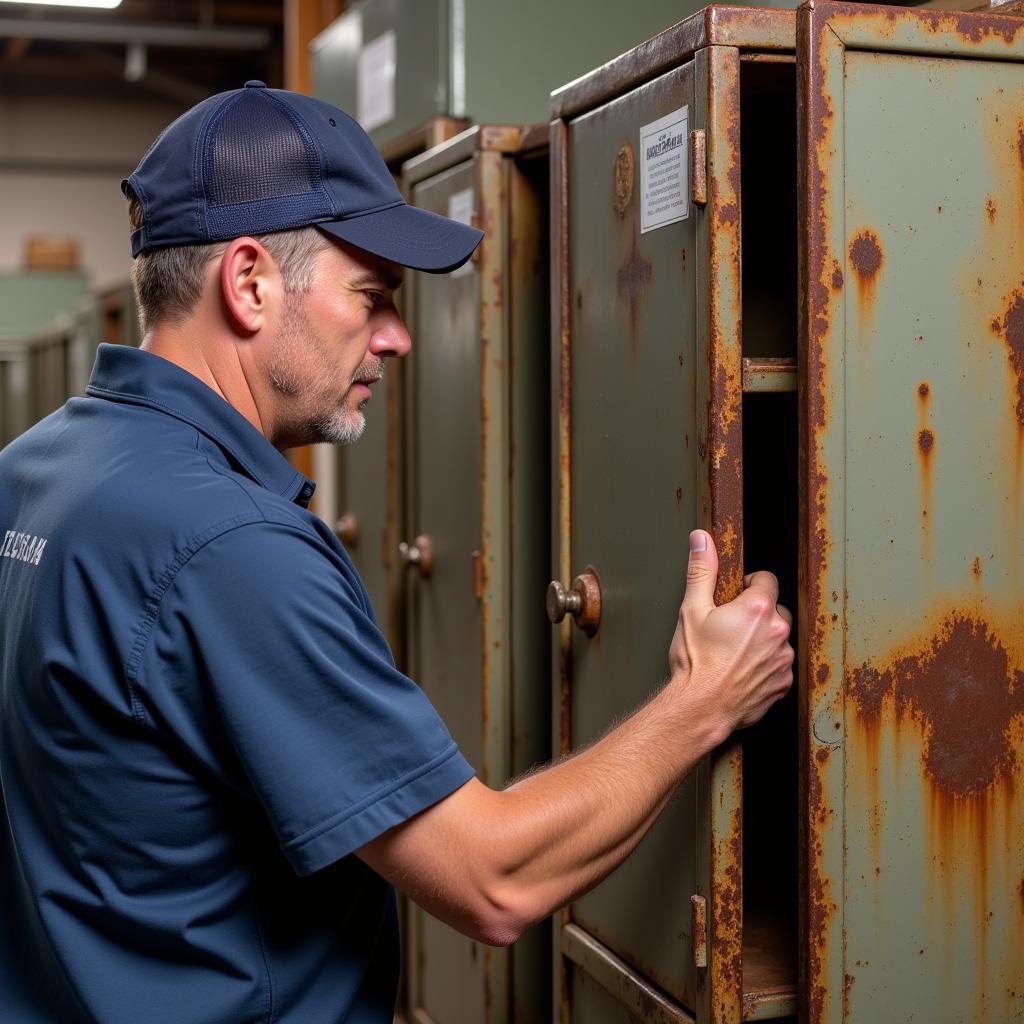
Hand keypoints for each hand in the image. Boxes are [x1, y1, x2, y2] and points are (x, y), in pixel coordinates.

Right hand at [667, 530, 793, 734]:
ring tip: (733, 650)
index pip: (766, 579)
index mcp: (757, 608)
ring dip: (763, 639)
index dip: (749, 584)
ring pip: (778, 638)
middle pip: (775, 608)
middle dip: (757, 612)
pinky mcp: (783, 683)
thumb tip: (701, 540)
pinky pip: (779, 665)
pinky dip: (765, 664)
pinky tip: (741, 669)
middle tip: (730, 625)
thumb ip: (701, 570)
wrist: (701, 707)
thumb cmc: (695, 662)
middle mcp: (777, 632)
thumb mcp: (691, 609)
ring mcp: (783, 659)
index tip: (735, 594)